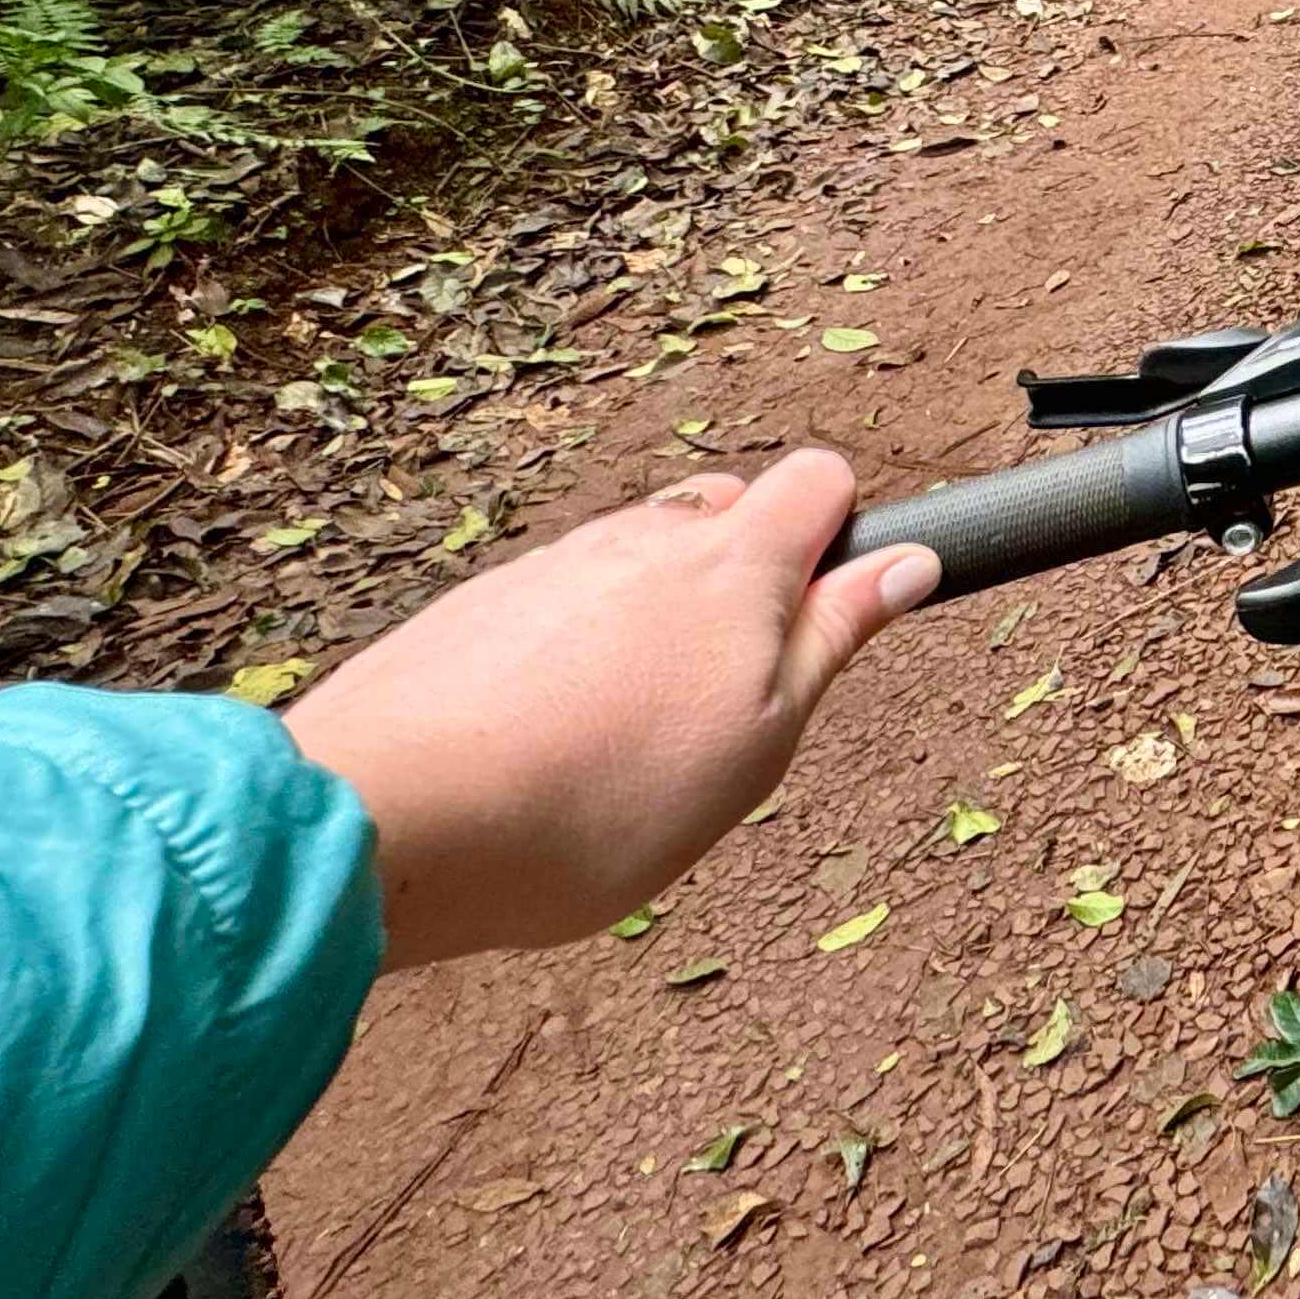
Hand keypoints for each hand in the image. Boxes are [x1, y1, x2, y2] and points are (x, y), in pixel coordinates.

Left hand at [285, 449, 937, 968]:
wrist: (392, 819)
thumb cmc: (598, 801)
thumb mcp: (758, 742)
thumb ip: (832, 642)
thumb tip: (907, 562)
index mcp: (732, 564)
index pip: (818, 479)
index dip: (840, 533)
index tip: (826, 614)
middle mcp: (642, 538)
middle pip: (724, 513)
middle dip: (744, 580)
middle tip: (724, 695)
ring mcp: (551, 565)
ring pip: (636, 560)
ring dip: (653, 619)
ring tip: (624, 734)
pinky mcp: (476, 606)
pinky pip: (558, 602)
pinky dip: (572, 651)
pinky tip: (546, 738)